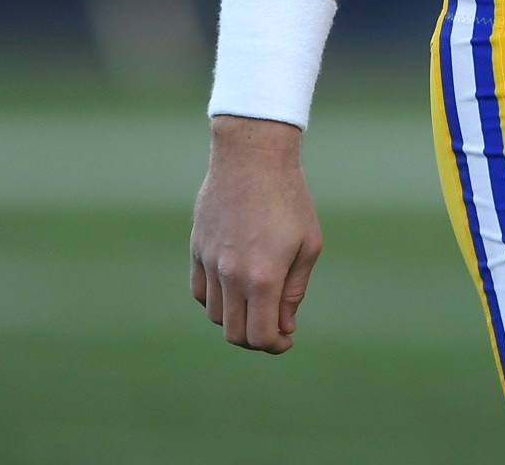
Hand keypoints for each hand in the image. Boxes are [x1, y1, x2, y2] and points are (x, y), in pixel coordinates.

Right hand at [190, 116, 322, 353]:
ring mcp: (209, 263)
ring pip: (216, 316)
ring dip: (237, 319)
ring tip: (258, 304)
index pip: (259, 336)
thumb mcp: (308, 244)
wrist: (252, 158)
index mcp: (263, 277)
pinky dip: (217, 301)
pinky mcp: (196, 250)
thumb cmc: (290, 198)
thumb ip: (294, 290)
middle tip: (274, 328)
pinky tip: (236, 288)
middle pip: (235, 333)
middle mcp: (231, 275)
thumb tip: (284, 325)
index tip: (286, 339)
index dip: (274, 346)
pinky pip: (201, 292)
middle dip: (256, 339)